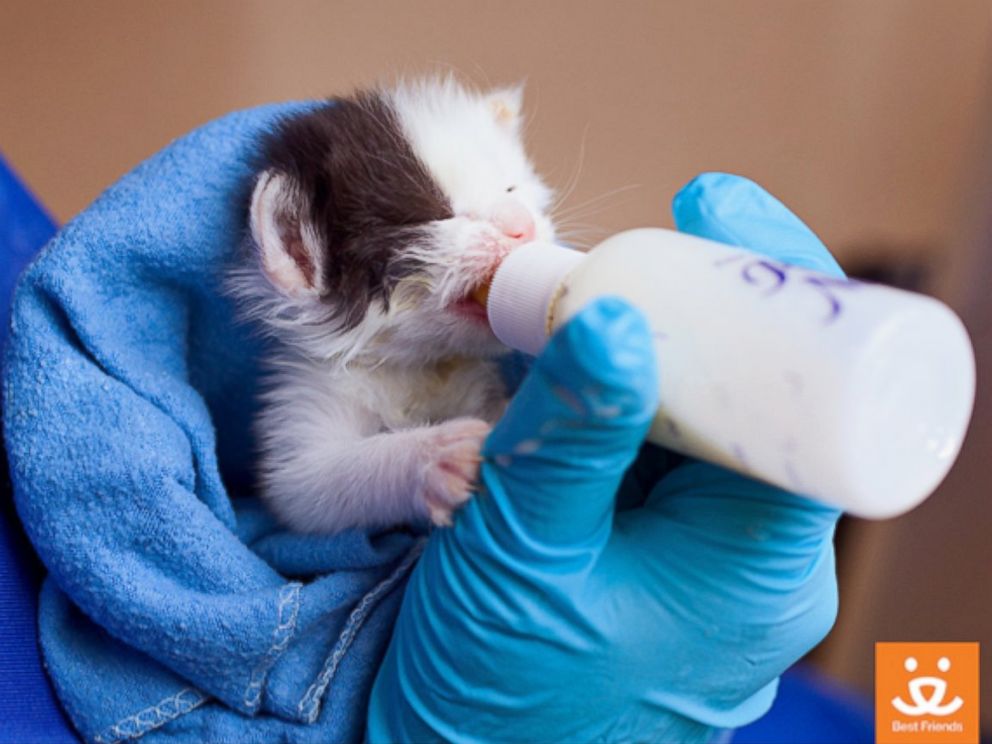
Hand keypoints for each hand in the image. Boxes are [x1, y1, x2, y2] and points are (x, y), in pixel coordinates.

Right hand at [367, 173, 842, 741]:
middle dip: (705, 310)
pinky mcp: (661, 552)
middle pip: (763, 397)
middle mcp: (752, 556)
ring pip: (706, 419)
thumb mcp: (525, 554)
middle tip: (638, 248)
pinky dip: (624, 399)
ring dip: (656, 351)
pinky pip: (661, 453)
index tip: (713, 206)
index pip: (812, 401)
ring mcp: (707, 555)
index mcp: (757, 565)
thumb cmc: (498, 692)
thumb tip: (622, 320)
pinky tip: (576, 366)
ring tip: (587, 297)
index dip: (776, 290)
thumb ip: (567, 440)